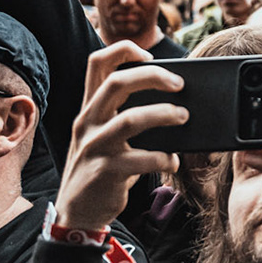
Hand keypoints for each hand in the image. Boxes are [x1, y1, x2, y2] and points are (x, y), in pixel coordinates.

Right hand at [55, 42, 184, 233]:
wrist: (77, 213)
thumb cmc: (99, 169)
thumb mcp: (102, 136)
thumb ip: (123, 115)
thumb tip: (171, 99)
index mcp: (89, 109)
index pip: (97, 63)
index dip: (124, 49)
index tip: (149, 55)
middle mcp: (88, 123)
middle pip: (116, 82)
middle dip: (152, 76)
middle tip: (180, 84)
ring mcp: (95, 147)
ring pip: (130, 119)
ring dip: (164, 114)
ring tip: (184, 117)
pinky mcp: (106, 172)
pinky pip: (142, 159)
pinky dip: (164, 157)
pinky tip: (173, 161)